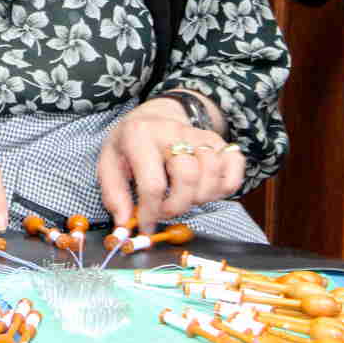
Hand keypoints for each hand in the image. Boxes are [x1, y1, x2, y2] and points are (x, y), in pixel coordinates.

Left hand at [97, 100, 244, 233]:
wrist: (155, 116)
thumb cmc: (131, 144)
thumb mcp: (109, 163)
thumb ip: (114, 195)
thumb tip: (124, 225)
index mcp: (140, 135)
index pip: (152, 184)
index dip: (151, 213)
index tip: (147, 227)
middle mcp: (173, 132)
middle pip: (188, 177)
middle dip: (177, 206)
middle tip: (165, 211)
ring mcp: (199, 134)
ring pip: (212, 174)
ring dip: (200, 197)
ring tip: (183, 198)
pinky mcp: (219, 140)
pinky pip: (235, 167)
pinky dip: (225, 186)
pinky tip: (205, 189)